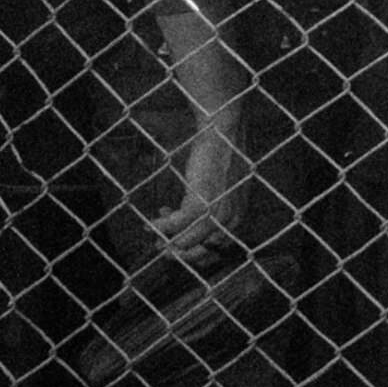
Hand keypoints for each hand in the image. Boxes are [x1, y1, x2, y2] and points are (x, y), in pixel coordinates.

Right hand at [147, 113, 251, 262]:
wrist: (223, 133)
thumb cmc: (221, 157)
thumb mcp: (223, 190)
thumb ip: (212, 209)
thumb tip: (187, 224)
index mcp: (238, 219)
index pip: (216, 252)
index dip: (193, 251)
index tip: (177, 243)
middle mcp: (231, 222)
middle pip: (200, 253)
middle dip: (177, 252)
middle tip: (160, 245)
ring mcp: (216, 215)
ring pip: (185, 243)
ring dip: (165, 242)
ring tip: (154, 235)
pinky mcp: (200, 205)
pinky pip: (174, 226)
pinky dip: (159, 227)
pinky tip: (149, 224)